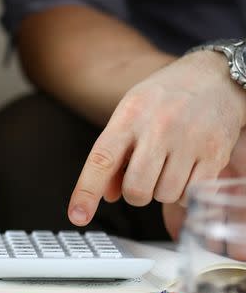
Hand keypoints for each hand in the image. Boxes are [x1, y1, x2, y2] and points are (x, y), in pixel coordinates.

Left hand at [68, 51, 245, 226]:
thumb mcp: (129, 115)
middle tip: (143, 178)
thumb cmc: (164, 99)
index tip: (78, 216)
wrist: (214, 77)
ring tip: (168, 167)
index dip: (86, 192)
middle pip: (136, 189)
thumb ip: (113, 154)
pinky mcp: (215, 152)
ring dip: (162, 191)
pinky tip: (186, 172)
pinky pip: (192, 195)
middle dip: (135, 194)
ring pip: (164, 196)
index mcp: (129, 117)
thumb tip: (107, 195)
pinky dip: (185, 193)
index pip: (102, 160)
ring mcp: (189, 140)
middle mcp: (159, 128)